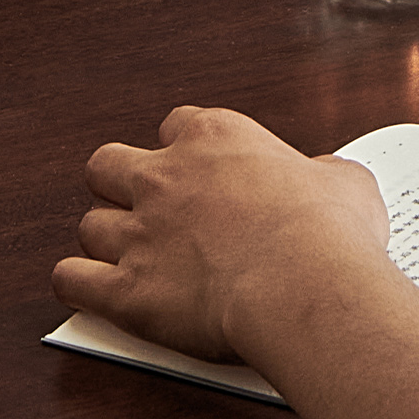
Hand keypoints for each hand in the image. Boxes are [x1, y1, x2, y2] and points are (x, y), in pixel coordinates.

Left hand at [52, 105, 390, 364]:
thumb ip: (324, 175)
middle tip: (148, 211)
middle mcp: (166, 178)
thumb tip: (328, 180)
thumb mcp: (347, 184)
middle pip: (107, 165)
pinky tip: (92, 292)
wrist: (305, 289)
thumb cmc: (330, 238)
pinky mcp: (125, 290)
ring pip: (90, 225)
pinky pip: (71, 280)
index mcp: (216, 139)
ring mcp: (139, 233)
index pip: (176, 125)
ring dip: (106, 242)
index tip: (199, 174)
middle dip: (120, 186)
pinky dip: (78, 286)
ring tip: (130, 262)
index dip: (183, 152)